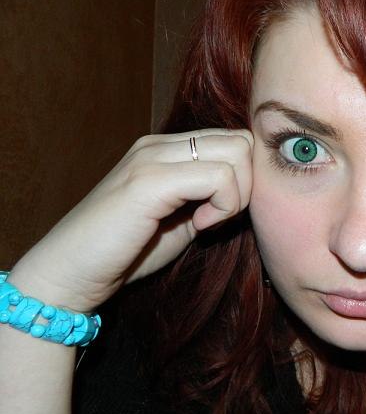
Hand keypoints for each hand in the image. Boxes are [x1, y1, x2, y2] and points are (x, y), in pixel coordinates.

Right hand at [9, 128, 253, 311]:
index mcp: (165, 150)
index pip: (233, 140)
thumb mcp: (180, 218)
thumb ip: (208, 197)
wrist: (70, 273)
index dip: (243, 179)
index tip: (220, 213)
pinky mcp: (149, 180)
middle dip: (247, 184)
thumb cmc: (125, 252)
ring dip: (236, 195)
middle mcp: (159, 145)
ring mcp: (152, 158)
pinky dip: (222, 206)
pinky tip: (199, 226)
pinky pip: (219, 177)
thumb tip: (248, 191)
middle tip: (219, 217)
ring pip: (237, 152)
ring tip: (206, 221)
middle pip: (242, 140)